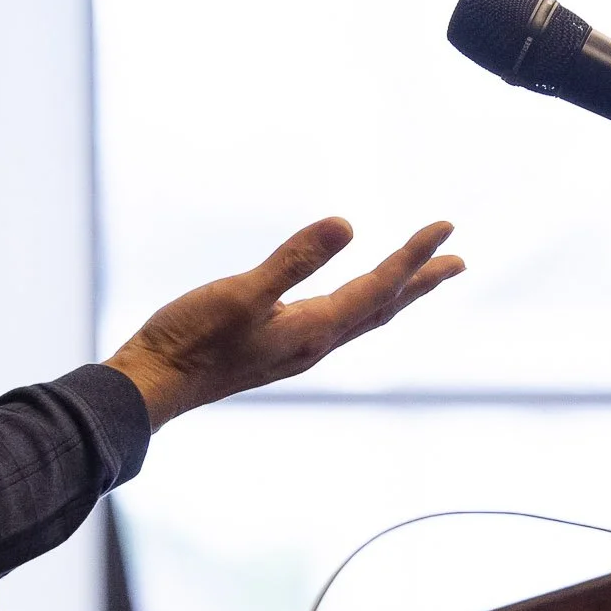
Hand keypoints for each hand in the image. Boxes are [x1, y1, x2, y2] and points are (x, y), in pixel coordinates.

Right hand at [105, 219, 464, 429]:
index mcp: (313, 329)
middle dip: (421, 282)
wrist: (153, 384)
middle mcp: (314, 343)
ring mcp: (296, 348)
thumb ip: (293, 260)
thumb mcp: (241, 293)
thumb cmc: (191, 339)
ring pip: (361, 318)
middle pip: (382, 309)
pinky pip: (336, 322)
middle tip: (458, 260)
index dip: (414, 257)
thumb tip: (347, 225)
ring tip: (417, 279)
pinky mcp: (277, 348)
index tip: (445, 227)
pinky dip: (358, 304)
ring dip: (394, 294)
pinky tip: (345, 301)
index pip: (379, 288)